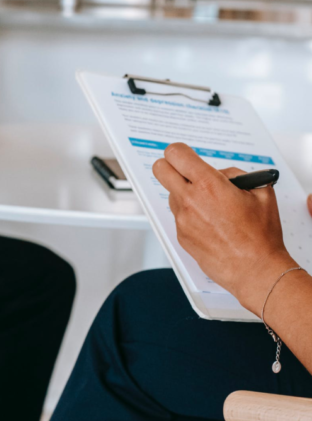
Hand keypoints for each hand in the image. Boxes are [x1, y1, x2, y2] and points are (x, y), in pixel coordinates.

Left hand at [152, 143, 296, 314]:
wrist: (254, 269)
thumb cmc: (260, 236)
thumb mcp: (260, 193)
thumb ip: (237, 176)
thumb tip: (223, 174)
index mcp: (208, 184)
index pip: (176, 154)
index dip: (179, 151)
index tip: (184, 155)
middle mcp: (190, 200)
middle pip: (160, 170)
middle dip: (170, 166)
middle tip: (184, 171)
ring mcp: (182, 220)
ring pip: (171, 194)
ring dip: (184, 193)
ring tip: (209, 204)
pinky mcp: (181, 236)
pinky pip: (179, 216)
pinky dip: (190, 214)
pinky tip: (210, 223)